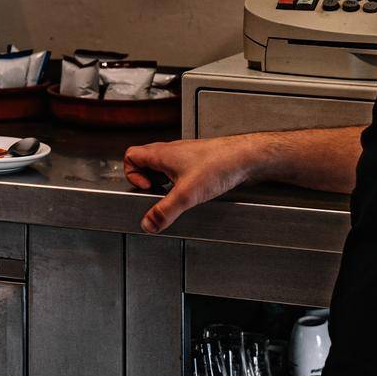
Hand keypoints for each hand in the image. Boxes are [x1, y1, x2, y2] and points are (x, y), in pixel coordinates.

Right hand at [124, 136, 261, 233]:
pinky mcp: (198, 161)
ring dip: (163, 182)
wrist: (245, 157)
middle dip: (147, 181)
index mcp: (161, 154)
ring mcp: (184, 155)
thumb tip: (148, 224)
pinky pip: (179, 169)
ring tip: (175, 195)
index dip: (132, 174)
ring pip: (163, 166)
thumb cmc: (219, 165)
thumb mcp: (187, 195)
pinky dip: (179, 181)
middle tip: (159, 194)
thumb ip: (165, 211)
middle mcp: (170, 151)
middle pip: (145, 162)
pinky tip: (192, 192)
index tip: (146, 188)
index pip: (130, 156)